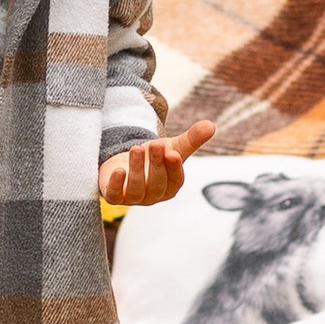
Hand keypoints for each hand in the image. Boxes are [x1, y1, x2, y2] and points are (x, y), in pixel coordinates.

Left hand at [99, 122, 213, 210]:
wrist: (125, 162)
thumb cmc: (153, 158)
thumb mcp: (171, 146)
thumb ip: (191, 139)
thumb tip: (211, 125)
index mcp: (170, 187)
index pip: (175, 181)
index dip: (174, 168)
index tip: (172, 153)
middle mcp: (153, 196)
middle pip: (157, 184)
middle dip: (156, 164)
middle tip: (155, 145)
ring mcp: (133, 198)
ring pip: (137, 189)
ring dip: (137, 169)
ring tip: (136, 149)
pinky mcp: (114, 196)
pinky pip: (115, 195)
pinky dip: (116, 184)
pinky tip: (119, 170)